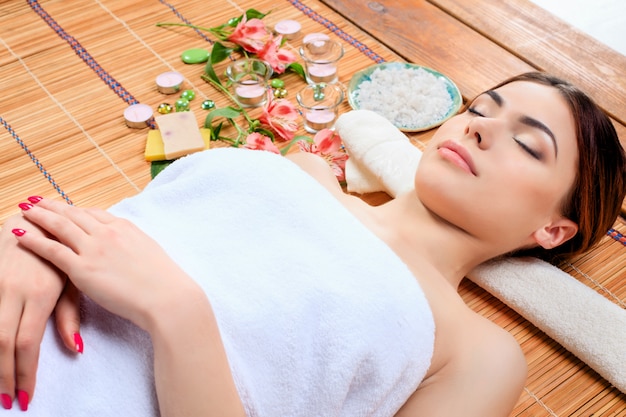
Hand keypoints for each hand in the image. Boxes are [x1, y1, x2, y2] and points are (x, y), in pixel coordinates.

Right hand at [0, 209, 80, 409]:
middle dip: (3, 375)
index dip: (23, 373)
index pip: (26, 343)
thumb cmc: (58, 253)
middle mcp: (11, 291)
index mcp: (39, 293)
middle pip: (1, 343)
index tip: (24, 396)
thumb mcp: (70, 281)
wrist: (31, 220)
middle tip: (8, 399)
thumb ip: (69, 315)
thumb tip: (76, 348)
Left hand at [12, 198, 200, 332]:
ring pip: (60, 226)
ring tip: (24, 209)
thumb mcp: (150, 252)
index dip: (75, 209)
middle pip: (73, 214)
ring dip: (39, 215)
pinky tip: (19, 234)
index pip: (94, 213)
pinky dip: (33, 240)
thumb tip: (127, 248)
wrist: (167, 298)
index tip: (64, 207)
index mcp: (125, 228)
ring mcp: (94, 249)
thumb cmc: (164, 282)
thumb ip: (132, 245)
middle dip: (52, 206)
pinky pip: (52, 250)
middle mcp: (108, 233)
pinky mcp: (83, 269)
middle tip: (36, 200)